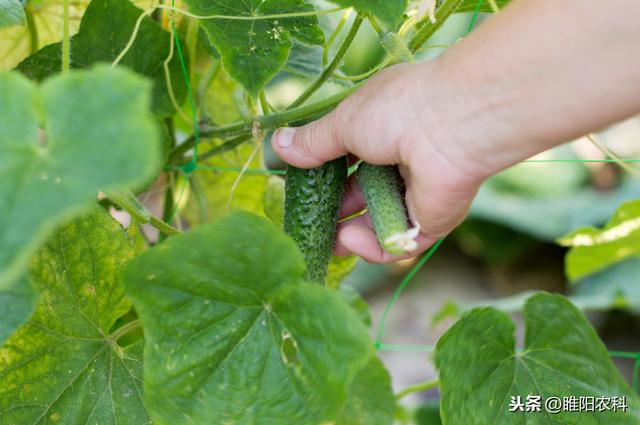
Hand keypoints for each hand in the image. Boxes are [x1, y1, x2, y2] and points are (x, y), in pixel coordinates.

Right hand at [272, 62, 485, 262]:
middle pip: (363, 195)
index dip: (326, 176)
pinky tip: (351, 240)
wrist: (448, 126)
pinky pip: (397, 240)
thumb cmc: (395, 112)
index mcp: (383, 129)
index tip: (303, 189)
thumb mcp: (343, 123)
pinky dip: (373, 246)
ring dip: (351, 234)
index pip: (350, 158)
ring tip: (330, 242)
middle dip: (337, 213)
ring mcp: (418, 192)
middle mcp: (401, 161)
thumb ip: (313, 142)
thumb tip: (279, 144)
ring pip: (378, 222)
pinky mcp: (430, 220)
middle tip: (312, 227)